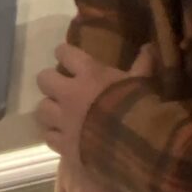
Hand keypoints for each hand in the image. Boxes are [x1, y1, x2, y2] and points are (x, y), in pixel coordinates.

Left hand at [36, 42, 153, 163]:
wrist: (134, 145)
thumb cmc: (138, 107)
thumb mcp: (142, 82)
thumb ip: (143, 64)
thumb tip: (150, 45)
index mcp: (89, 74)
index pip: (64, 53)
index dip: (63, 53)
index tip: (65, 56)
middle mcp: (70, 94)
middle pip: (44, 79)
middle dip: (50, 81)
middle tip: (60, 86)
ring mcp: (63, 121)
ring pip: (41, 109)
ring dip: (50, 110)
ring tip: (59, 113)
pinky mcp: (63, 144)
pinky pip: (49, 137)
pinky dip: (54, 135)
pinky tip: (63, 136)